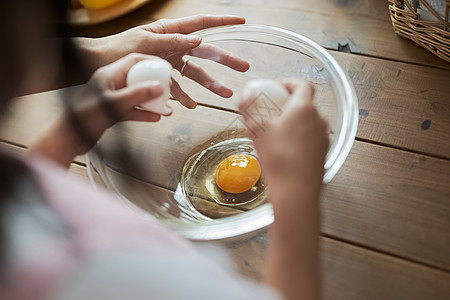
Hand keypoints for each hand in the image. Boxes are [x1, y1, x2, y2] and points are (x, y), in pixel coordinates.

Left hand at [29, 54, 164, 167]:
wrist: (69, 138)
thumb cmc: (83, 118)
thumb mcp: (114, 104)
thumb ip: (137, 95)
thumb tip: (158, 87)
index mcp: (108, 75)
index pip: (134, 60)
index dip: (152, 62)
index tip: (166, 69)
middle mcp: (111, 84)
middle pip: (139, 78)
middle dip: (155, 84)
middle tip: (168, 89)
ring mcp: (112, 98)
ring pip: (137, 95)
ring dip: (152, 101)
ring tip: (166, 107)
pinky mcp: (112, 112)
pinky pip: (133, 109)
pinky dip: (144, 113)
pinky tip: (155, 117)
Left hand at [78, 15, 249, 108]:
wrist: (95, 66)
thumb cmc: (115, 49)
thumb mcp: (143, 43)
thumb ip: (170, 41)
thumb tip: (198, 40)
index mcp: (169, 31)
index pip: (200, 23)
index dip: (222, 21)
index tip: (241, 20)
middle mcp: (172, 46)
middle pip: (205, 52)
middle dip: (225, 60)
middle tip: (244, 67)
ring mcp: (168, 62)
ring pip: (195, 73)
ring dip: (210, 84)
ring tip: (225, 94)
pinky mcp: (161, 77)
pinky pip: (177, 87)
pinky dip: (183, 96)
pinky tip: (190, 106)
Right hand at [239, 79, 327, 299]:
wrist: (295, 192)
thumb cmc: (278, 160)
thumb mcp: (256, 130)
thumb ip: (249, 107)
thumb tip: (245, 93)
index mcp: (304, 109)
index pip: (303, 85)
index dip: (289, 83)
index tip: (277, 87)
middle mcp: (319, 120)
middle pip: (305, 103)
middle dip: (288, 104)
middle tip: (271, 111)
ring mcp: (323, 137)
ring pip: (308, 122)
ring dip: (293, 122)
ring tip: (275, 132)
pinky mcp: (323, 153)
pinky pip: (310, 138)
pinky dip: (299, 137)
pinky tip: (284, 149)